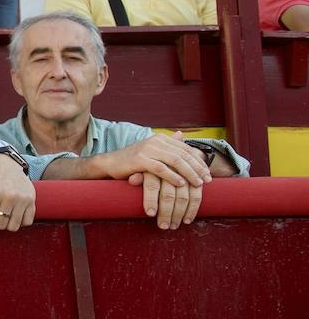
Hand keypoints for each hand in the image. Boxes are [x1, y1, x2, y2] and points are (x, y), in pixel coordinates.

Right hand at [96, 132, 210, 188]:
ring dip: (189, 172)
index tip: (208, 173)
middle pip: (183, 154)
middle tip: (207, 180)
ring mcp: (148, 149)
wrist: (110, 163)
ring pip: (175, 160)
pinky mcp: (140, 159)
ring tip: (198, 183)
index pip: (186, 149)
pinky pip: (160, 168)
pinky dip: (172, 176)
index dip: (199, 161)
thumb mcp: (153, 151)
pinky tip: (180, 183)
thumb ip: (168, 144)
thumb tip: (182, 135)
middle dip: (197, 168)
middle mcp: (156, 141)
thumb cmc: (134, 161)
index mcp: (161, 139)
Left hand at [129, 172, 201, 229]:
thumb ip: (137, 175)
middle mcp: (170, 169)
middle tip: (163, 226)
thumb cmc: (148, 167)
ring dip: (179, 214)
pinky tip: (187, 220)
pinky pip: (196, 194)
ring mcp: (184, 173)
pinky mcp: (196, 177)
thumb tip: (132, 180)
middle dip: (166, 212)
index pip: (152, 184)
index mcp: (153, 166)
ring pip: (184, 196)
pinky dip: (193, 209)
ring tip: (174, 226)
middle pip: (168, 194)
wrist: (168, 155)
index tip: (150, 214)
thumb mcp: (140, 169)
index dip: (150, 199)